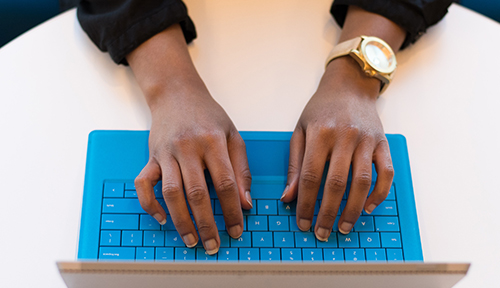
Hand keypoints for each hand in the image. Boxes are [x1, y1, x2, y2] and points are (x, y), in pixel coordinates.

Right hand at [127, 24, 251, 254]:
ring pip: (171, 192)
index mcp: (213, 141)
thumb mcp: (232, 135)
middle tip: (213, 245)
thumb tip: (245, 203)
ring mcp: (166, 153)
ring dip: (181, 220)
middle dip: (207, 223)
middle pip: (197, 192)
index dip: (232, 210)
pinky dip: (149, 204)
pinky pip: (143, 184)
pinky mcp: (151, 156)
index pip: (226, 183)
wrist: (176, 93)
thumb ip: (241, 168)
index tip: (237, 229)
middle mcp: (188, 148)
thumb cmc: (207, 115)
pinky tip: (162, 219)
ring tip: (191, 240)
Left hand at [281, 57, 393, 240]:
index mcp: (320, 133)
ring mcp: (367, 140)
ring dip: (353, 209)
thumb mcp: (300, 130)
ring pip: (362, 182)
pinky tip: (368, 207)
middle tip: (322, 232)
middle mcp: (345, 137)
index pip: (310, 176)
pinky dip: (379, 193)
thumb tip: (287, 197)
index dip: (305, 203)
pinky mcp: (383, 143)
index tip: (302, 223)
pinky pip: (386, 173)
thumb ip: (294, 164)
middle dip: (327, 212)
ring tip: (343, 227)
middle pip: (336, 183)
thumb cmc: (321, 109)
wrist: (350, 86)